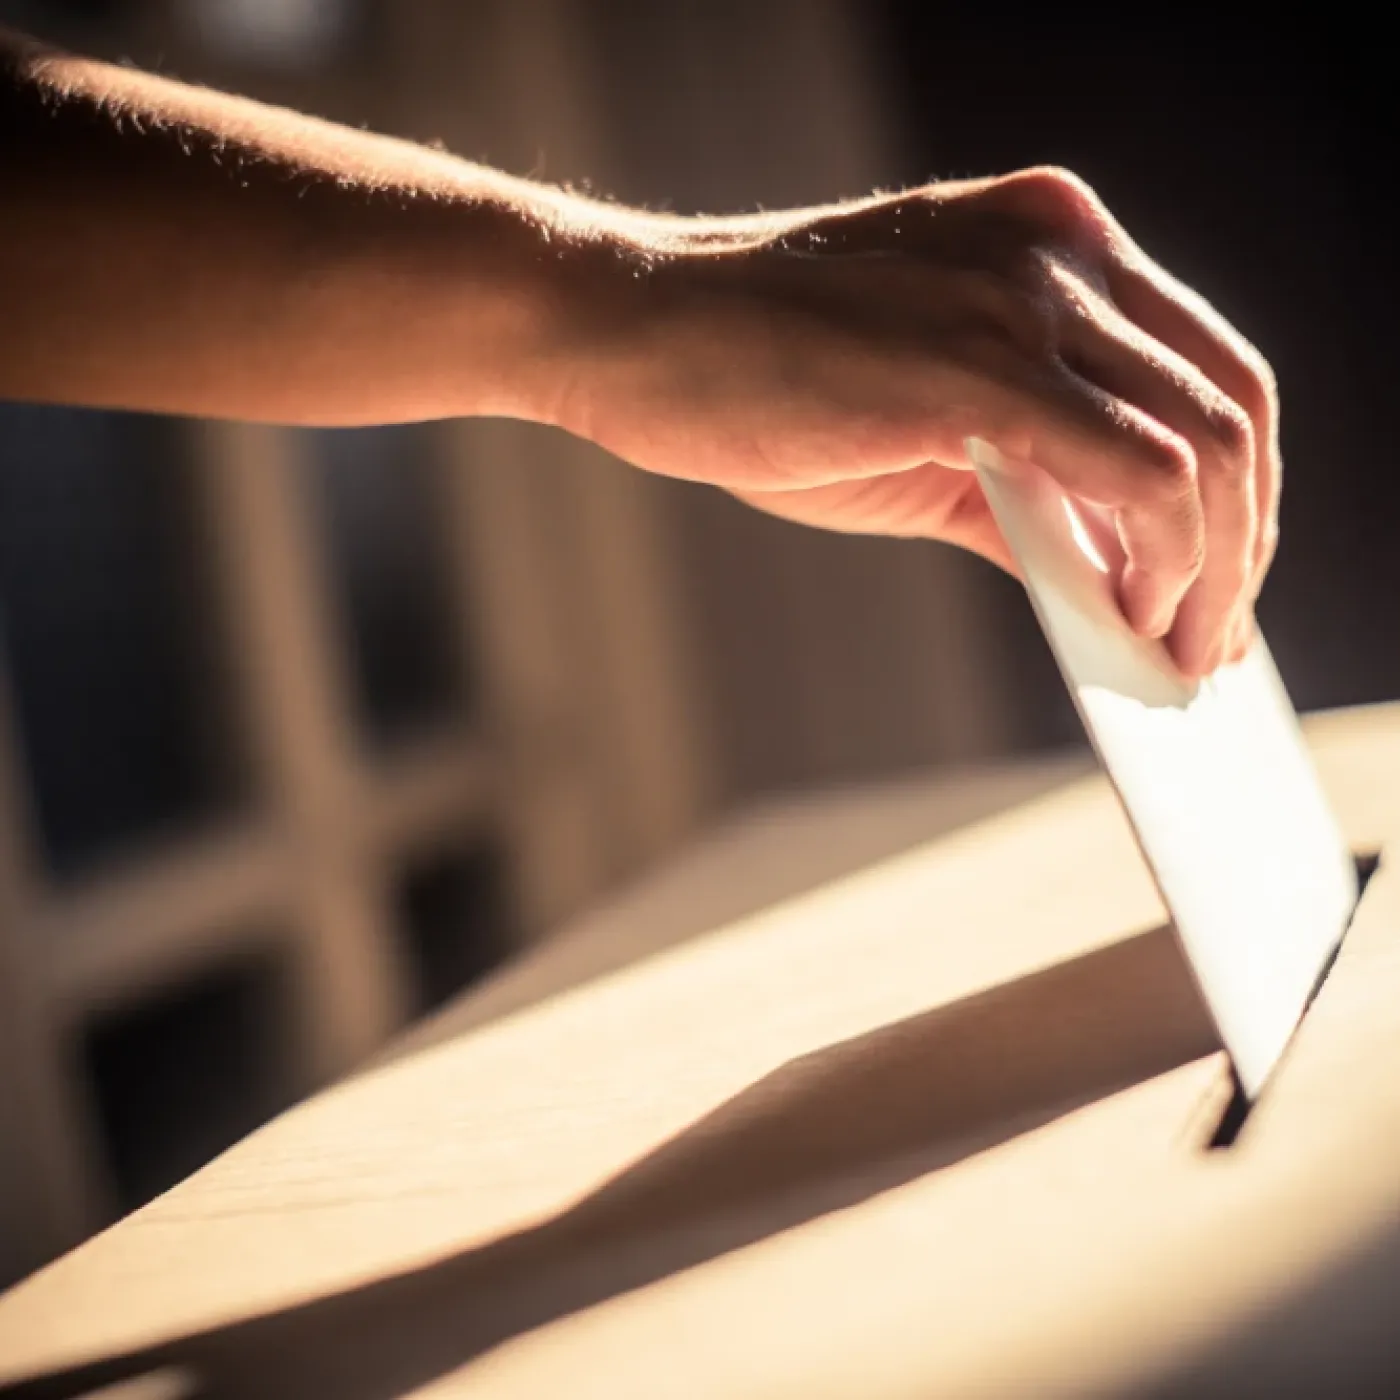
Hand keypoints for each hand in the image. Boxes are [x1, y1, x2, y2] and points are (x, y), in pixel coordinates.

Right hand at [550, 168, 1277, 676]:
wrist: (633, 331)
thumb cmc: (756, 377)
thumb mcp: (919, 434)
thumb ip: (1023, 492)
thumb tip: (1114, 588)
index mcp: (1052, 244)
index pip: (1201, 369)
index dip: (1234, 491)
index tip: (1220, 586)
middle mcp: (1059, 249)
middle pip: (1230, 402)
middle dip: (1240, 544)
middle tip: (1210, 639)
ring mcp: (1024, 294)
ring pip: (1204, 442)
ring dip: (1213, 569)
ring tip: (1177, 651)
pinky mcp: (978, 363)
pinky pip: (1135, 473)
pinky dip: (1159, 563)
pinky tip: (1129, 623)